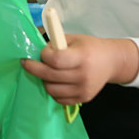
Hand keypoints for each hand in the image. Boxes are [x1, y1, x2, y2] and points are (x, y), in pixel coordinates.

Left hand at [21, 35, 138, 104]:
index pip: (56, 60)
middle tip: (26, 63)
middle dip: (33, 68)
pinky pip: (58, 99)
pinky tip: (55, 81)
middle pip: (50, 75)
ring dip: (44, 80)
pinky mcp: (83, 99)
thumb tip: (36, 51)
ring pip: (51, 89)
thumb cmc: (89, 47)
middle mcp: (83, 75)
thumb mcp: (74, 39)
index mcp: (82, 56)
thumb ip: (56, 44)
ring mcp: (83, 89)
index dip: (44, 55)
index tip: (42, 52)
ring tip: (46, 72)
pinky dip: (53, 90)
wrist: (111, 62)